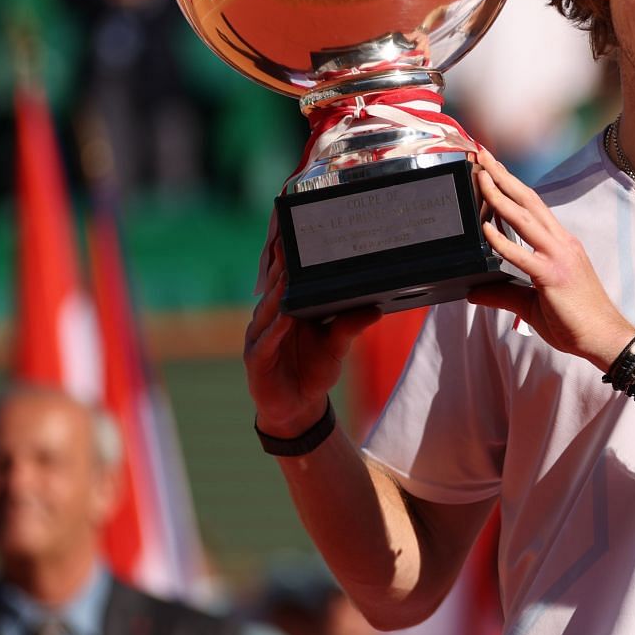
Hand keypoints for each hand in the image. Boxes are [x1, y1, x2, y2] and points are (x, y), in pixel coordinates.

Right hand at [243, 218, 377, 435]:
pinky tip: (285, 317)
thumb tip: (376, 307)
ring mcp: (260, 337)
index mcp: (286, 307)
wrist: (297, 408)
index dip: (285, 253)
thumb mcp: (336, 345)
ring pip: (268, 309)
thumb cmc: (312, 370)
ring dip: (277, 291)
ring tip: (286, 272)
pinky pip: (267, 340)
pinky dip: (276, 328)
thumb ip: (350, 325)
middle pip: (273, 285)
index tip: (290, 226)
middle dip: (278, 263)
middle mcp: (269, 317)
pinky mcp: (257, 359)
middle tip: (286, 237)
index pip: (284, 275)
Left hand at [466, 149, 633, 366]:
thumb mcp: (531, 304)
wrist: (605, 338)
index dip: (511, 185)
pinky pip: (523, 255)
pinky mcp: (554, 276)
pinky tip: (485, 227)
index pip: (532, 207)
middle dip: (503, 176)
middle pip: (528, 201)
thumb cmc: (575, 321)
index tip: (491, 167)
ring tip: (480, 176)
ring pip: (525, 218)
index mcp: (559, 244)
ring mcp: (559, 257)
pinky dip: (502, 239)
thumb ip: (503, 293)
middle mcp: (561, 243)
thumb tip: (473, 292)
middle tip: (481, 154)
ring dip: (500, 195)